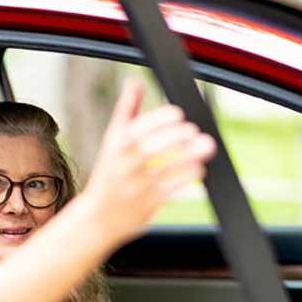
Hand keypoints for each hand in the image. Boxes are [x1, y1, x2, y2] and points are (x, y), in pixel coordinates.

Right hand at [78, 79, 215, 243]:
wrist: (97, 219)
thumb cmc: (108, 175)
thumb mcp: (111, 143)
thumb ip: (126, 112)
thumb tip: (134, 82)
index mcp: (115, 147)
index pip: (137, 130)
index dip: (160, 120)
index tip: (178, 114)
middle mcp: (124, 167)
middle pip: (150, 149)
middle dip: (176, 137)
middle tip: (193, 131)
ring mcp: (137, 188)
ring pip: (167, 170)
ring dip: (190, 157)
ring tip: (204, 146)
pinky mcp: (149, 205)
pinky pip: (173, 189)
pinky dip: (188, 177)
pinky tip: (197, 168)